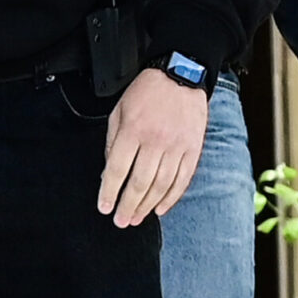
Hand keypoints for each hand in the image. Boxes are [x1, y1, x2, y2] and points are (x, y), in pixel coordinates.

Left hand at [97, 68, 208, 227]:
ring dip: (147, 206)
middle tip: (120, 221)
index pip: (117, 169)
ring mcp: (177, 148)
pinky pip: (182, 180)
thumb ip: (113, 141)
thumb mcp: (119, 111)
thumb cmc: (145, 93)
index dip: (109, 191)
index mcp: (133, 131)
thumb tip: (109, 170)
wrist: (181, 76)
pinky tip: (160, 209)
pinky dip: (171, 198)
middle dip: (128, 206)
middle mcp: (155, 142)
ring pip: (161, 186)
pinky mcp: (193, 150)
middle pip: (139, 183)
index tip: (103, 207)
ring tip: (136, 218)